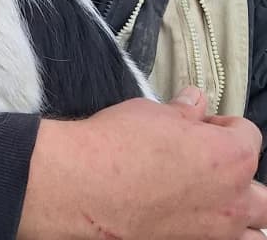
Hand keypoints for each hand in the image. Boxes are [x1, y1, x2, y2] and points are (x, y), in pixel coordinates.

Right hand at [17, 87, 266, 239]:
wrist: (81, 185)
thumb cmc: (115, 146)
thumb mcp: (149, 112)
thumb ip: (181, 113)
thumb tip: (193, 105)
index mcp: (230, 156)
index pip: (247, 134)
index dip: (220, 125)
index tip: (199, 123)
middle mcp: (232, 199)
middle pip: (261, 193)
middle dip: (240, 177)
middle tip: (208, 165)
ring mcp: (213, 232)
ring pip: (253, 233)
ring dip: (240, 217)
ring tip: (211, 202)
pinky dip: (215, 234)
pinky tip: (188, 219)